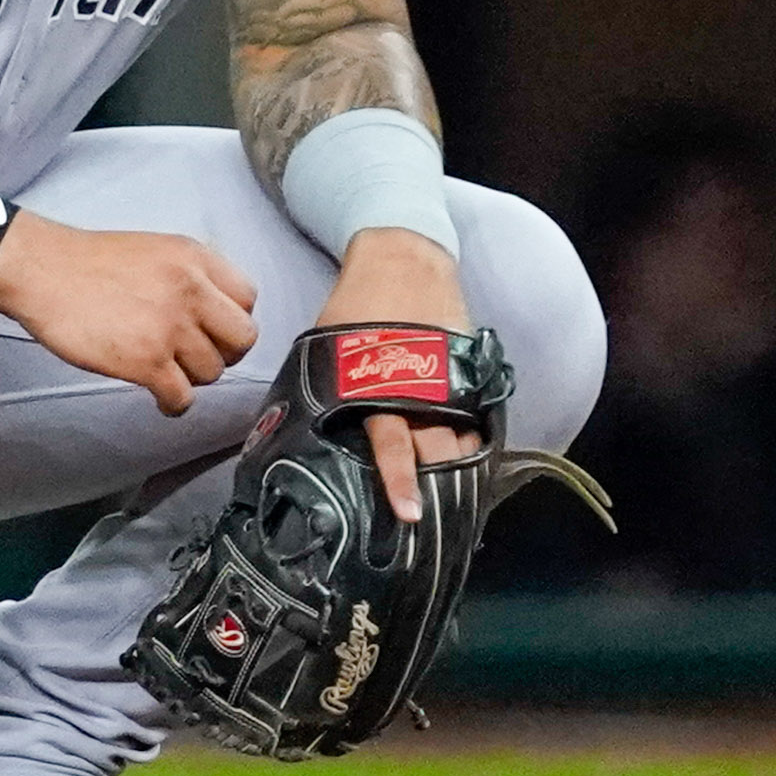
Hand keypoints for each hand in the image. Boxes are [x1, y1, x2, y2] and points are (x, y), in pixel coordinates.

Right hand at [0, 211, 257, 414]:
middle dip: (226, 353)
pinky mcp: (147, 361)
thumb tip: (212, 310)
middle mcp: (192, 291)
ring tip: (167, 372)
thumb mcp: (155, 250)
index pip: (248, 298)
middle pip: (243, 339)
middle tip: (199, 357)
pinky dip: (173, 403)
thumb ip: (191, 274)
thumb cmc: (89, 262)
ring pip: (213, 372)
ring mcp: (171, 328)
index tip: (215, 330)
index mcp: (195, 259)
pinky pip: (182, 397)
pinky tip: (160, 397)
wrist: (43, 272)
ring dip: (192, 378)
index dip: (233, 320)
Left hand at [320, 227, 477, 523]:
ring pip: (462, 437)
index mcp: (379, 384)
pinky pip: (476, 415)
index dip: (402, 483)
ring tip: (459, 498)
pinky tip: (471, 458)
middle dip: (438, 486)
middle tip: (434, 518)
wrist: (404, 257)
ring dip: (460, 468)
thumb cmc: (357, 305)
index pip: (394, 445)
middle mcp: (421, 386)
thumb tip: (299, 432)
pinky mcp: (470, 368)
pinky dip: (474, 438)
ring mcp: (451, 377)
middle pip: (439, 451)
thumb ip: (329, 391)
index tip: (409, 514)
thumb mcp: (330, 347)